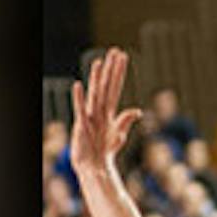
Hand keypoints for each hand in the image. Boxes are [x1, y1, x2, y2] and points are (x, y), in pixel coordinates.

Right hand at [70, 48, 140, 174]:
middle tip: (114, 51)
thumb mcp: (119, 134)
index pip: (115, 87)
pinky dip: (79, 98)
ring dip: (97, 78)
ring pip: (95, 93)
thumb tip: (138, 110)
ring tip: (99, 62)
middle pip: (106, 85)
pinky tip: (78, 85)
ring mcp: (90, 116)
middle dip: (110, 69)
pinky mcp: (82, 125)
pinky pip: (81, 109)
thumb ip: (125, 120)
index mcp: (109, 111)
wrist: (95, 166)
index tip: (122, 57)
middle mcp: (99, 110)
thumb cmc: (105, 150)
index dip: (118, 72)